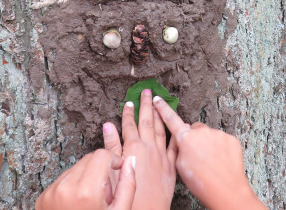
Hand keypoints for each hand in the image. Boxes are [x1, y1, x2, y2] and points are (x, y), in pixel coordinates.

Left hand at [35, 150, 134, 209]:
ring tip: (91, 200)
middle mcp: (65, 188)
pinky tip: (78, 204)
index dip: (114, 160)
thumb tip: (130, 161)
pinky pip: (63, 179)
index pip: (102, 155)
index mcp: (86, 192)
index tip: (118, 169)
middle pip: (89, 158)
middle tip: (105, 192)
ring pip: (76, 167)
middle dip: (101, 168)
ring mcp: (51, 193)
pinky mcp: (43, 197)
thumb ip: (128, 185)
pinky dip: (74, 185)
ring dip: (87, 176)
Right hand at [103, 89, 176, 209]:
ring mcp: (162, 154)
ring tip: (158, 101)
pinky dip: (175, 132)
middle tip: (146, 91)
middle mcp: (148, 147)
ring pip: (161, 128)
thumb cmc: (127, 194)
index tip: (128, 102)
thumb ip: (111, 146)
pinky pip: (174, 144)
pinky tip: (178, 123)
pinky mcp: (171, 164)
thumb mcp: (112, 170)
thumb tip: (107, 125)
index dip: (128, 112)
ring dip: (159, 113)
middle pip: (147, 121)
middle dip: (146, 105)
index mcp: (133, 147)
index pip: (129, 124)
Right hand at [152, 96, 266, 209]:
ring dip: (207, 142)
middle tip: (197, 154)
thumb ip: (178, 148)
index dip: (162, 108)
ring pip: (208, 134)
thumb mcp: (179, 166)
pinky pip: (221, 139)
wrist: (227, 191)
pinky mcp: (230, 138)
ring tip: (211, 160)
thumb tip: (182, 139)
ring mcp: (217, 134)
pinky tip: (221, 159)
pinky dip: (220, 146)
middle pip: (193, 129)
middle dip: (194, 137)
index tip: (157, 99)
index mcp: (185, 138)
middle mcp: (201, 131)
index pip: (171, 119)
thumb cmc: (201, 182)